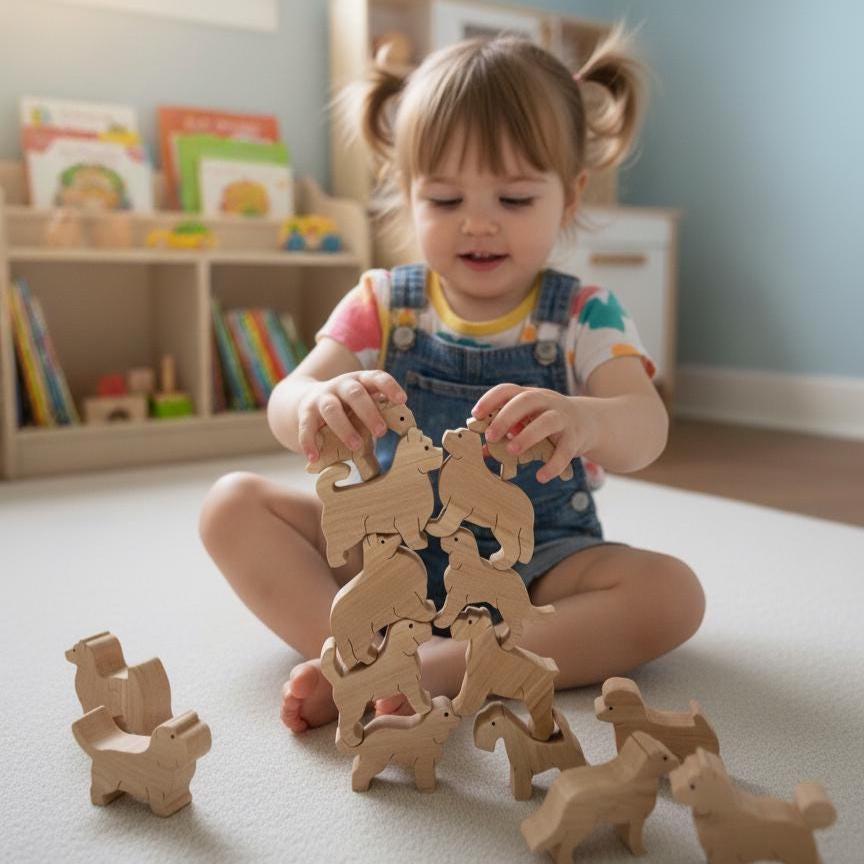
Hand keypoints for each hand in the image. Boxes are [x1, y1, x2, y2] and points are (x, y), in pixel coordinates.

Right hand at [297, 371, 405, 461]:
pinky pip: (306, 426)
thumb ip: (377, 414)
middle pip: (355, 393)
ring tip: (356, 445)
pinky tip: (314, 457)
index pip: (376, 377)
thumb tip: (403, 437)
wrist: (307, 400)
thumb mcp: (362, 405)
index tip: (402, 400)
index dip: (389, 386)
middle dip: (369, 412)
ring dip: (345, 428)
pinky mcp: (306, 412)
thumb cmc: (347, 408)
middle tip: (381, 432)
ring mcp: (322, 397)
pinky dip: (309, 442)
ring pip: (332, 409)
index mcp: (360, 381)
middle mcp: (341, 385)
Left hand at [471, 384, 598, 482]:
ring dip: (528, 435)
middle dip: (506, 417)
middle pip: (526, 401)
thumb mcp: (527, 421)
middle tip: (491, 436)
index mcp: (530, 396)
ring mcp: (563, 418)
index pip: (508, 390)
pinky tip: (541, 477)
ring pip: (547, 421)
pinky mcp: (576, 437)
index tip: (475, 414)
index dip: (490, 400)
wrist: (589, 422)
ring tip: (512, 451)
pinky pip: (565, 451)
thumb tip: (481, 451)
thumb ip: (506, 433)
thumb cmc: (547, 423)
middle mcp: (547, 402)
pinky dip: (553, 465)